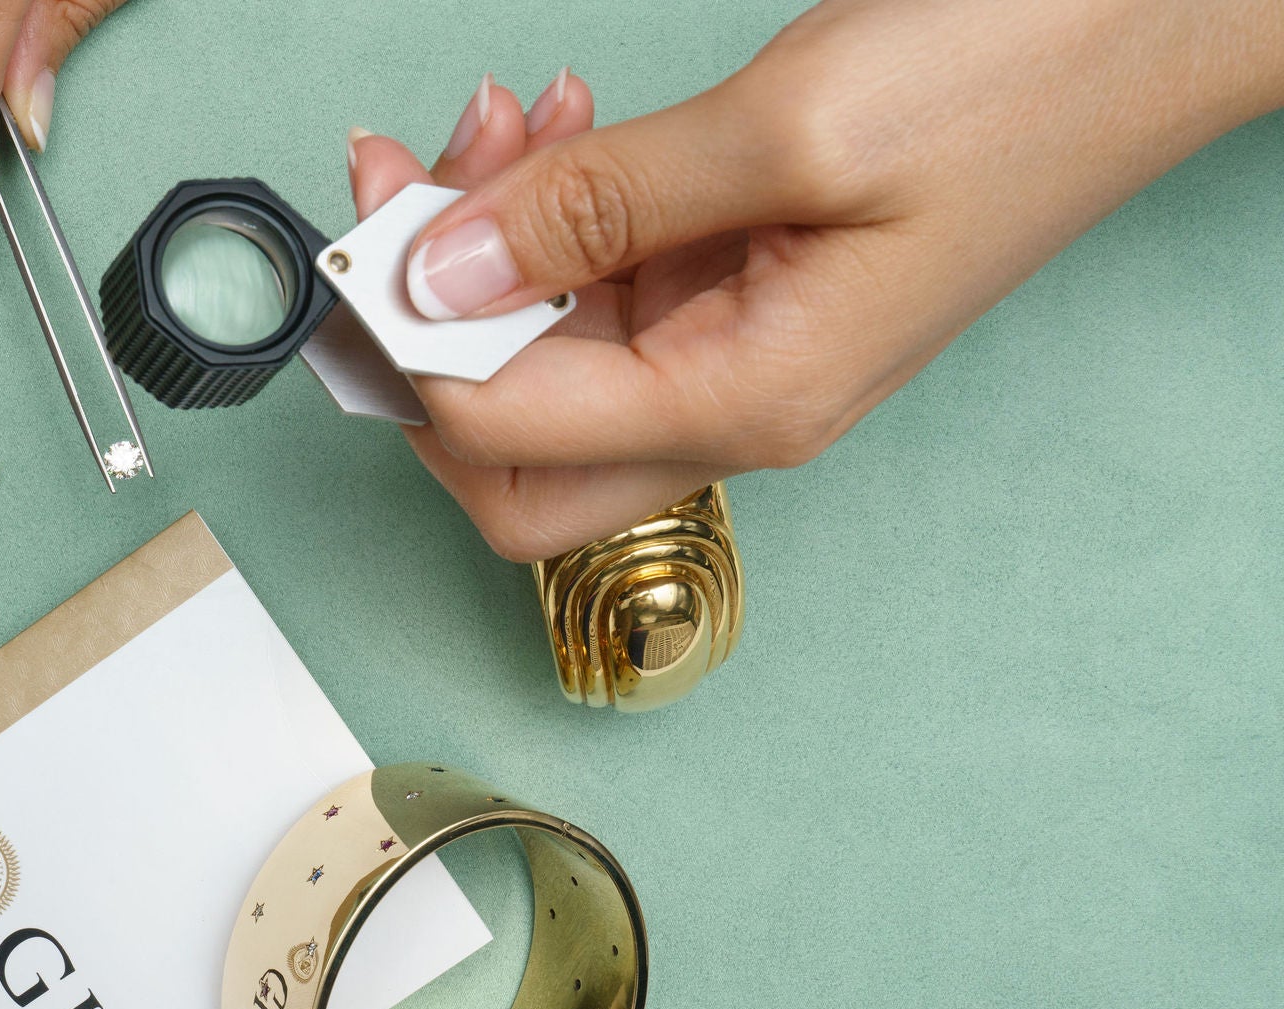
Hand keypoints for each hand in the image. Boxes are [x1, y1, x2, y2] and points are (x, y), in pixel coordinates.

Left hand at [351, 0, 1283, 561]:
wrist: (1159, 20)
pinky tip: (554, 126)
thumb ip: (601, 210)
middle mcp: (736, 403)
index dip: (411, 349)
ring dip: (485, 250)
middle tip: (401, 192)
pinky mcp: (745, 289)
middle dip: (427, 330)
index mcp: (750, 401)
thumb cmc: (1023, 71)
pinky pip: (602, 289)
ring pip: (547, 356)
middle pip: (510, 449)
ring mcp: (738, 351)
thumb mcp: (789, 131)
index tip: (365, 238)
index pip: (507, 441)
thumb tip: (447, 274)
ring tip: (496, 117)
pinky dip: (552, 216)